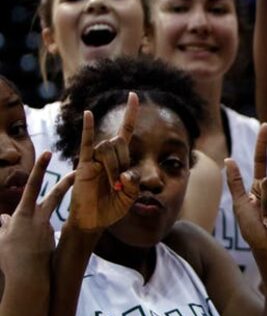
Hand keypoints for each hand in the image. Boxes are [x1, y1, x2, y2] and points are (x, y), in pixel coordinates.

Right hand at [0, 152, 73, 277]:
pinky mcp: (53, 239)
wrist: (30, 278)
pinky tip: (33, 249)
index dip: (40, 168)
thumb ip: (5, 227)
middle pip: (55, 195)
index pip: (33, 186)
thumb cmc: (11, 259)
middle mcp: (39, 218)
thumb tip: (3, 218)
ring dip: (46, 218)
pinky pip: (46, 233)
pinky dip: (39, 237)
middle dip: (66, 182)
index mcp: (24, 214)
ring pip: (48, 216)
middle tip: (78, 170)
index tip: (48, 153)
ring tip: (38, 227)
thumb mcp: (3, 240)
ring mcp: (48, 228)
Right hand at [67, 93, 139, 231]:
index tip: (133, 95)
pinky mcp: (84, 165)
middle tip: (120, 184)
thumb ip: (133, 184)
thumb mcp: (130, 197)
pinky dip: (88, 129)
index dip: (129, 114)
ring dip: (114, 167)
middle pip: (120, 144)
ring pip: (108, 148)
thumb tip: (126, 172)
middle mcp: (108, 155)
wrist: (94, 220)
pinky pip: (86, 144)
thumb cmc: (111, 208)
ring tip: (112, 185)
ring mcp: (95, 159)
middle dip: (124, 162)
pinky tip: (88, 113)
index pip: (125, 132)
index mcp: (121, 160)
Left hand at [226, 123, 266, 256]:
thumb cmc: (252, 231)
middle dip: (262, 201)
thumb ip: (236, 182)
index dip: (262, 144)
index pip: (261, 160)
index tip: (266, 126)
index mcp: (257, 188)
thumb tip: (229, 159)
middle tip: (262, 220)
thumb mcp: (239, 205)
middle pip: (266, 179)